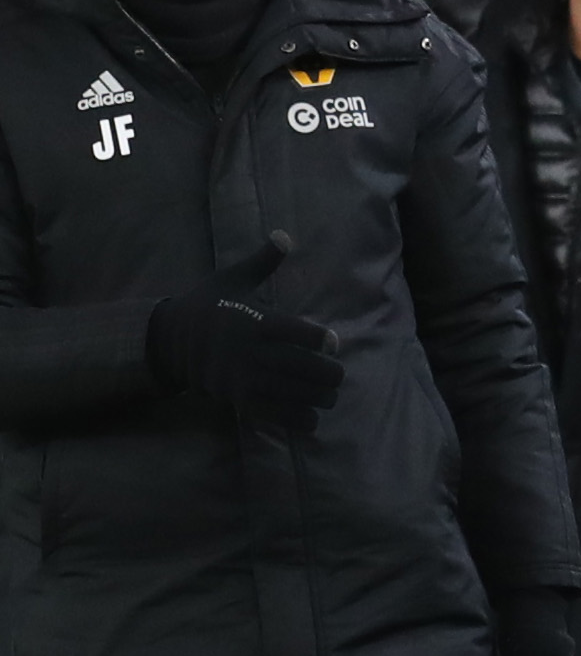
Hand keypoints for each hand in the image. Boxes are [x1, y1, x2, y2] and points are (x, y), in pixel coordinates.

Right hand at [146, 232, 345, 431]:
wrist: (168, 340)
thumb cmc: (207, 305)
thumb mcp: (232, 278)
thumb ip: (263, 261)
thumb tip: (285, 235)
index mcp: (255, 319)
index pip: (298, 332)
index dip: (322, 340)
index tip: (333, 343)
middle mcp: (251, 350)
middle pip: (302, 367)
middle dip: (328, 374)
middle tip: (336, 376)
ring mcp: (244, 376)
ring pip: (292, 393)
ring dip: (318, 399)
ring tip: (329, 396)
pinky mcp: (237, 398)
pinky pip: (274, 414)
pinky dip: (297, 420)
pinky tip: (312, 420)